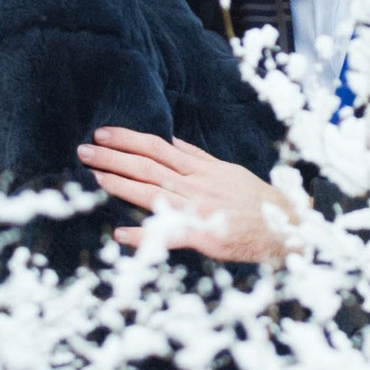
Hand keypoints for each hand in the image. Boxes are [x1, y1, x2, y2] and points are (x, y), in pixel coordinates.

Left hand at [79, 129, 300, 263]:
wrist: (286, 228)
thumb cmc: (255, 201)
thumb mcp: (228, 171)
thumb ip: (198, 158)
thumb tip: (172, 141)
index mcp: (202, 169)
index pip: (159, 148)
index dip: (129, 139)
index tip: (103, 133)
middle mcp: (197, 184)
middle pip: (149, 166)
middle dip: (114, 157)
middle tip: (84, 151)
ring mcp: (200, 209)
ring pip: (154, 193)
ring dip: (122, 185)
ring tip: (95, 178)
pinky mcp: (206, 235)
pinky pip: (170, 234)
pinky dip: (145, 235)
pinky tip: (121, 235)